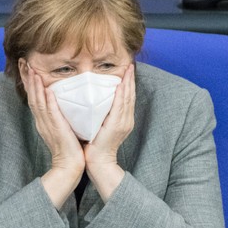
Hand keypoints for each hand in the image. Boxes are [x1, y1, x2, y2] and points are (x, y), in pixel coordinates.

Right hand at [22, 64, 84, 207]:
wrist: (69, 165)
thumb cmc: (69, 146)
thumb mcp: (61, 126)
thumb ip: (59, 114)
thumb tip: (60, 100)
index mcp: (42, 120)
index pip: (33, 97)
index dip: (29, 82)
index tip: (26, 67)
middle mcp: (41, 121)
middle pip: (31, 96)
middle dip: (27, 79)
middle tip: (24, 62)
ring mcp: (47, 125)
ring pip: (37, 102)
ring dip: (34, 86)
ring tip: (31, 70)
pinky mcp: (56, 129)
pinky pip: (50, 113)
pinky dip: (48, 101)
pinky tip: (47, 90)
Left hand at [84, 63, 134, 199]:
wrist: (99, 162)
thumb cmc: (96, 145)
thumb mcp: (101, 126)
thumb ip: (102, 114)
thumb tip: (96, 101)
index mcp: (123, 119)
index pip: (127, 98)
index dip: (128, 84)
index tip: (128, 70)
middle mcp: (126, 120)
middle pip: (130, 95)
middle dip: (131, 79)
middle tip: (131, 65)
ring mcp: (124, 122)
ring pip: (127, 98)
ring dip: (128, 83)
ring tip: (128, 70)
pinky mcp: (117, 125)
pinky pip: (120, 106)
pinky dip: (122, 94)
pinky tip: (121, 84)